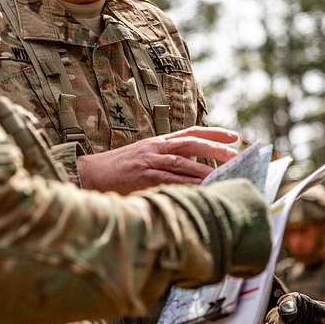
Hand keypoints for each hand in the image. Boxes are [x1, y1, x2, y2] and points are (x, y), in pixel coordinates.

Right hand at [77, 126, 238, 193]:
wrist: (88, 174)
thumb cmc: (116, 170)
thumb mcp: (142, 158)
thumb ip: (165, 161)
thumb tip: (192, 170)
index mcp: (157, 141)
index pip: (191, 132)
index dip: (213, 133)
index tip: (234, 136)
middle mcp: (155, 148)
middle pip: (192, 144)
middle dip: (216, 149)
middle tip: (236, 156)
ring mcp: (149, 162)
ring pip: (184, 163)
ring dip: (206, 170)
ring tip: (226, 176)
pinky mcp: (143, 177)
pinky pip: (171, 181)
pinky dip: (188, 186)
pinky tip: (202, 191)